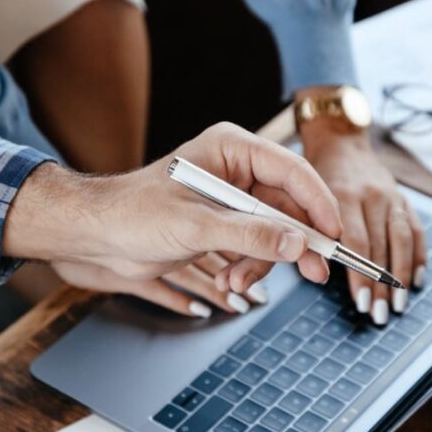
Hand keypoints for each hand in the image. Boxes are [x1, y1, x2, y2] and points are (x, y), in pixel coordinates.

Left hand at [2, 122, 341, 310]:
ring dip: (263, 262)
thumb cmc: (134, 215)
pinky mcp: (225, 223)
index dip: (317, 203)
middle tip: (315, 273)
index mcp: (232, 148)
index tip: (332, 234)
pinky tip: (230, 280)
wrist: (99, 236)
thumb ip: (250, 233)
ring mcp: (233, 197)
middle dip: (295, 242)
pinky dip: (249, 266)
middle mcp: (237, 169)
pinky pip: (257, 245)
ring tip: (236, 282)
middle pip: (290, 205)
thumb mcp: (196, 226)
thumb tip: (298, 244)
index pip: (292, 171)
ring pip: (275, 231)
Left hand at [301, 122, 425, 324]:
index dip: (359, 273)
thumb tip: (301, 273)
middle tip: (378, 314)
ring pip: (400, 239)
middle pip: (379, 245)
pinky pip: (415, 230)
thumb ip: (300, 232)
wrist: (339, 143)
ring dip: (400, 274)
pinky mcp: (402, 198)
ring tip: (397, 305)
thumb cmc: (313, 178)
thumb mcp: (300, 198)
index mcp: (342, 193)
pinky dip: (418, 256)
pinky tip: (416, 280)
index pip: (354, 240)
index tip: (359, 301)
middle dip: (380, 283)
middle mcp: (370, 193)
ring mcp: (390, 195)